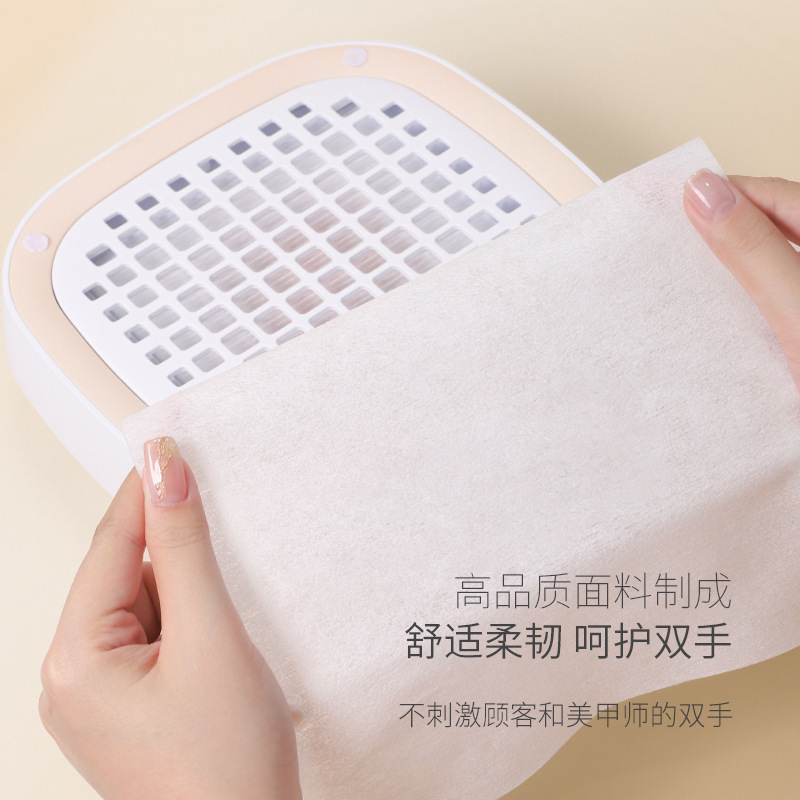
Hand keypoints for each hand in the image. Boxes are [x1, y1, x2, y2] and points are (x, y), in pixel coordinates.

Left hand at [39, 438, 301, 799]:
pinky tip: (216, 638)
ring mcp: (100, 697)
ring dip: (185, 590)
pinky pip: (153, 637)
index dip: (146, 491)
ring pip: (144, 605)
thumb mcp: (210, 636)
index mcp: (75, 661)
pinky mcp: (130, 706)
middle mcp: (74, 680)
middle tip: (219, 537)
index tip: (172, 445)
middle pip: (125, 575)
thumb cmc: (225, 765)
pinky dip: (187, 620)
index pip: (111, 545)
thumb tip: (164, 473)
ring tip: (224, 623)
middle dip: (173, 550)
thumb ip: (184, 547)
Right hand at [684, 171, 799, 390]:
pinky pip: (767, 308)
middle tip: (671, 243)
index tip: (673, 204)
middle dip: (720, 233)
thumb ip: (755, 249)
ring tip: (684, 282)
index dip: (725, 195)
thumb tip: (704, 192)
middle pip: (770, 229)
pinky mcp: (796, 339)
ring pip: (766, 271)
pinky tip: (717, 323)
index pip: (775, 196)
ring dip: (726, 275)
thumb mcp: (798, 309)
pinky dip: (738, 310)